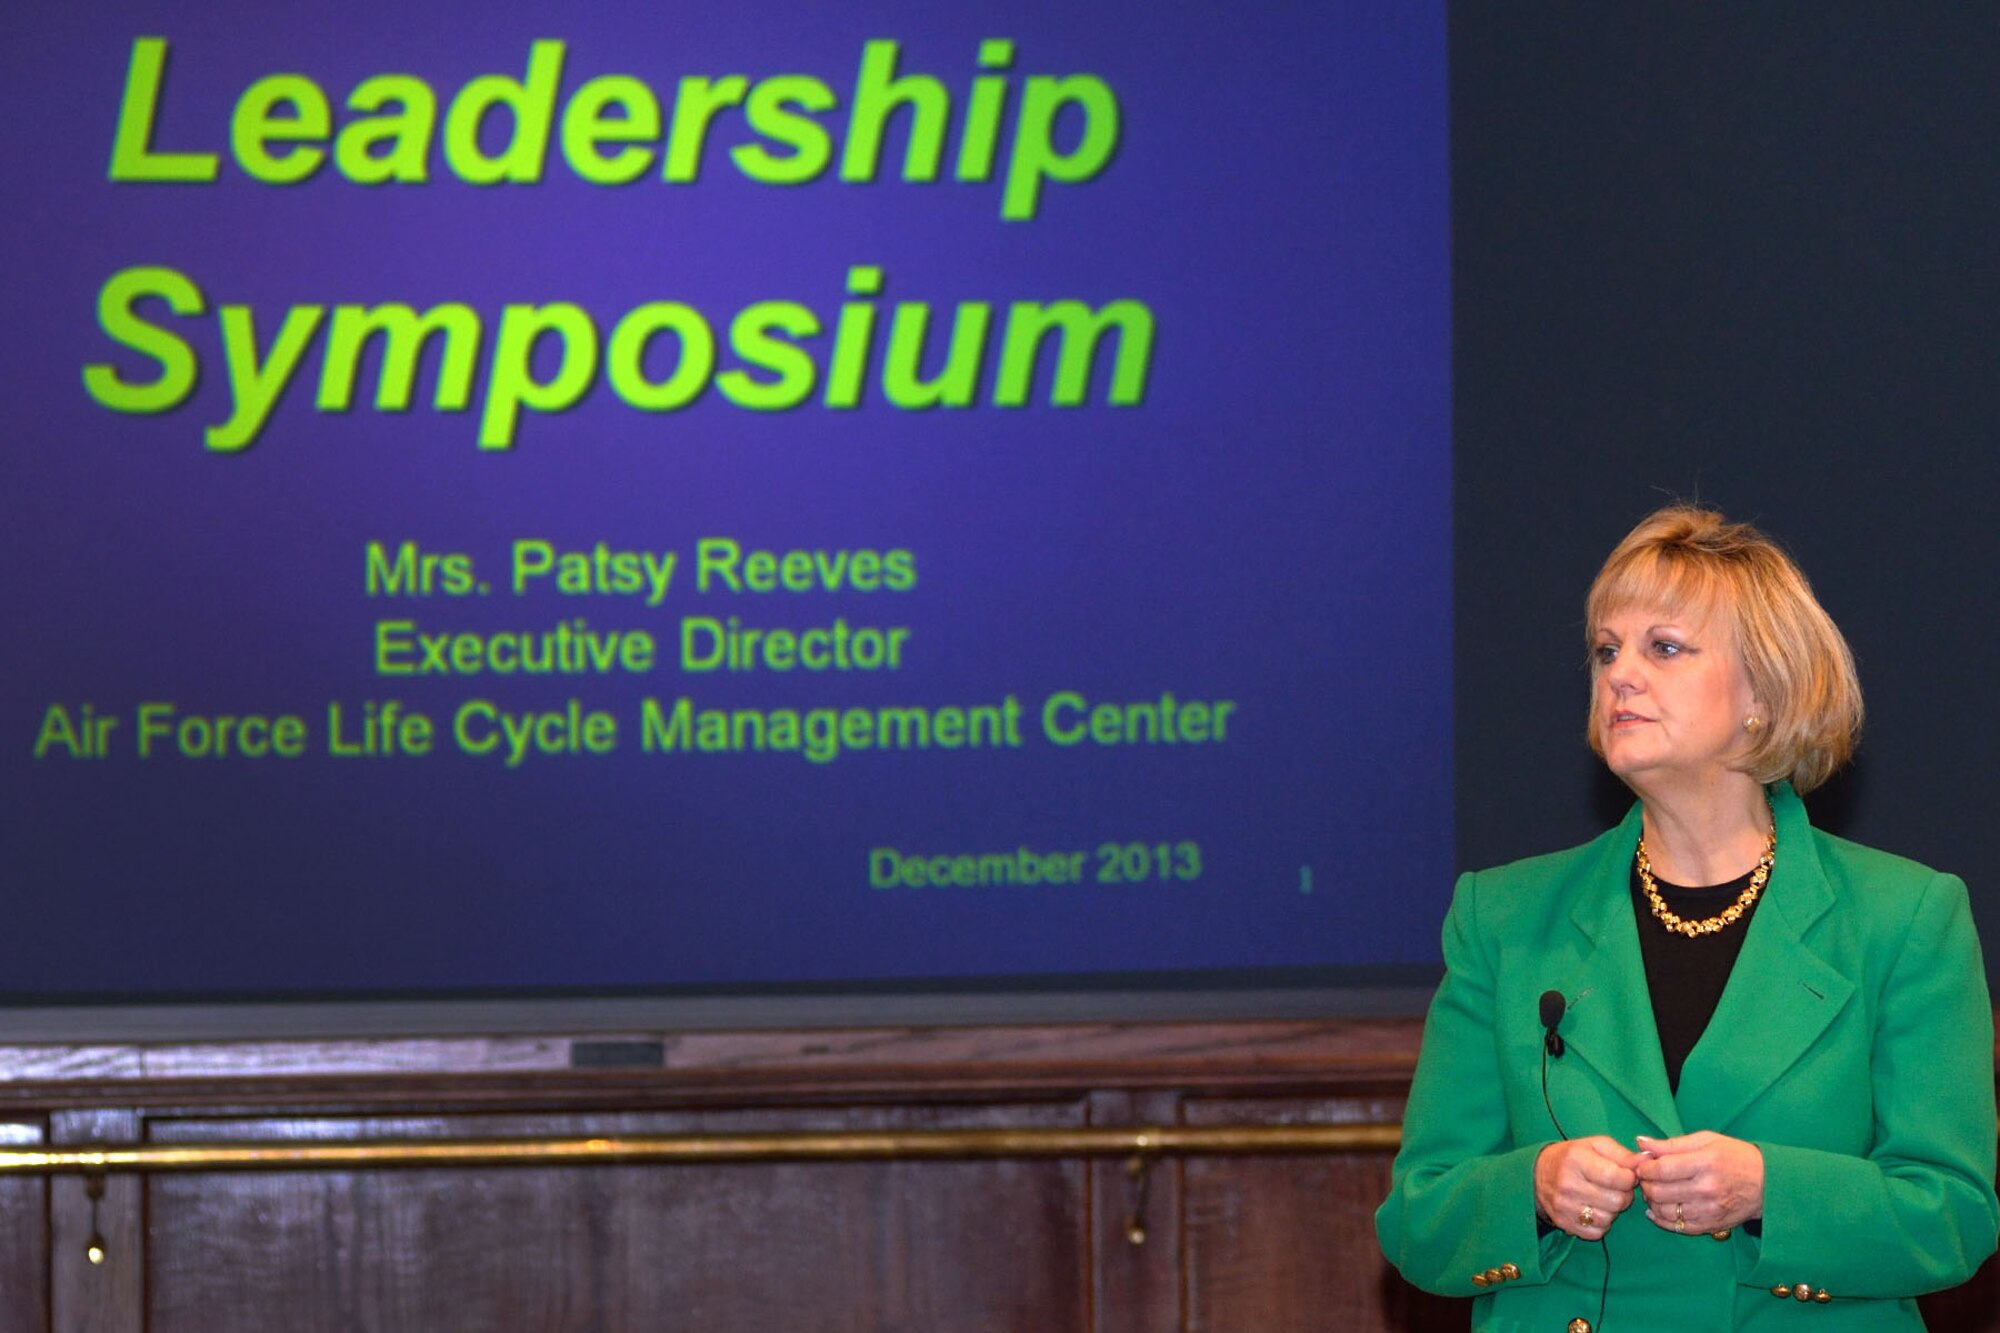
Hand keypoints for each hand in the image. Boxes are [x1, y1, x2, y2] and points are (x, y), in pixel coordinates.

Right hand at [1535, 1136, 1642, 1238]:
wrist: (1538, 1174)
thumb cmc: (1574, 1157)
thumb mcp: (1596, 1146)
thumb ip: (1623, 1154)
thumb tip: (1648, 1160)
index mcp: (1576, 1159)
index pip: (1618, 1177)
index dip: (1630, 1179)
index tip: (1626, 1176)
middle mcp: (1567, 1183)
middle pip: (1616, 1201)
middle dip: (1624, 1195)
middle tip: (1616, 1188)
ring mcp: (1564, 1206)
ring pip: (1608, 1218)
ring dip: (1613, 1211)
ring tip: (1605, 1199)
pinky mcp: (1563, 1223)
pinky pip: (1597, 1232)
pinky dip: (1602, 1224)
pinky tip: (1595, 1210)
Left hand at [1634, 1132, 1763, 1233]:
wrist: (1768, 1183)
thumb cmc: (1735, 1156)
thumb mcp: (1706, 1140)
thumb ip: (1671, 1144)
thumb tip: (1640, 1142)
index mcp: (1705, 1163)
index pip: (1661, 1170)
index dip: (1644, 1168)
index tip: (1641, 1165)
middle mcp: (1707, 1189)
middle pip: (1659, 1192)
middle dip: (1645, 1184)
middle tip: (1645, 1178)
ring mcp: (1709, 1211)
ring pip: (1665, 1211)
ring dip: (1651, 1202)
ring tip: (1653, 1192)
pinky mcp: (1711, 1226)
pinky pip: (1678, 1227)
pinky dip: (1661, 1220)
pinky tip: (1657, 1210)